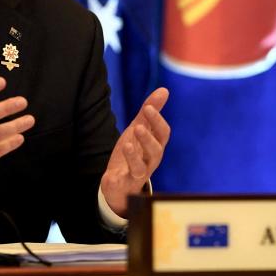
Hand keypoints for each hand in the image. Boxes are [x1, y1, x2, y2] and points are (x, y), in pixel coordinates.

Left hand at [100, 88, 169, 216]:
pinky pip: (120, 185)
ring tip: (126, 144)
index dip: (157, 121)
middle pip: (155, 151)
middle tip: (138, 127)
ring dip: (133, 157)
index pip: (163, 134)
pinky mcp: (121, 185)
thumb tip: (164, 90)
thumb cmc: (134, 152)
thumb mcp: (139, 129)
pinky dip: (115, 181)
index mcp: (155, 146)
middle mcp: (149, 161)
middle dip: (147, 139)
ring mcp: (136, 175)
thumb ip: (150, 111)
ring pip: (139, 169)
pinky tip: (110, 176)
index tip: (148, 108)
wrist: (121, 182)